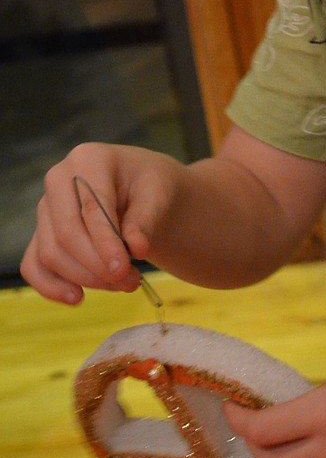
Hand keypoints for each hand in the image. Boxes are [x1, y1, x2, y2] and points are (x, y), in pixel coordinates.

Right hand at [20, 143, 183, 304]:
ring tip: (124, 284)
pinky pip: (34, 265)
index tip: (124, 269)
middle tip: (131, 281)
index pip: (90, 208)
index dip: (105, 243)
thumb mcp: (159, 193)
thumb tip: (135, 248)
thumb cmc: (151, 186)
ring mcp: (46, 208)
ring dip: (86, 278)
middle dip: (97, 266)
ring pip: (51, 254)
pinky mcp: (42, 234)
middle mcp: (58, 180)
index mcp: (88, 159)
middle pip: (65, 234)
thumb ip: (146, 219)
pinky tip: (78, 298)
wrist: (144, 191)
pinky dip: (51, 286)